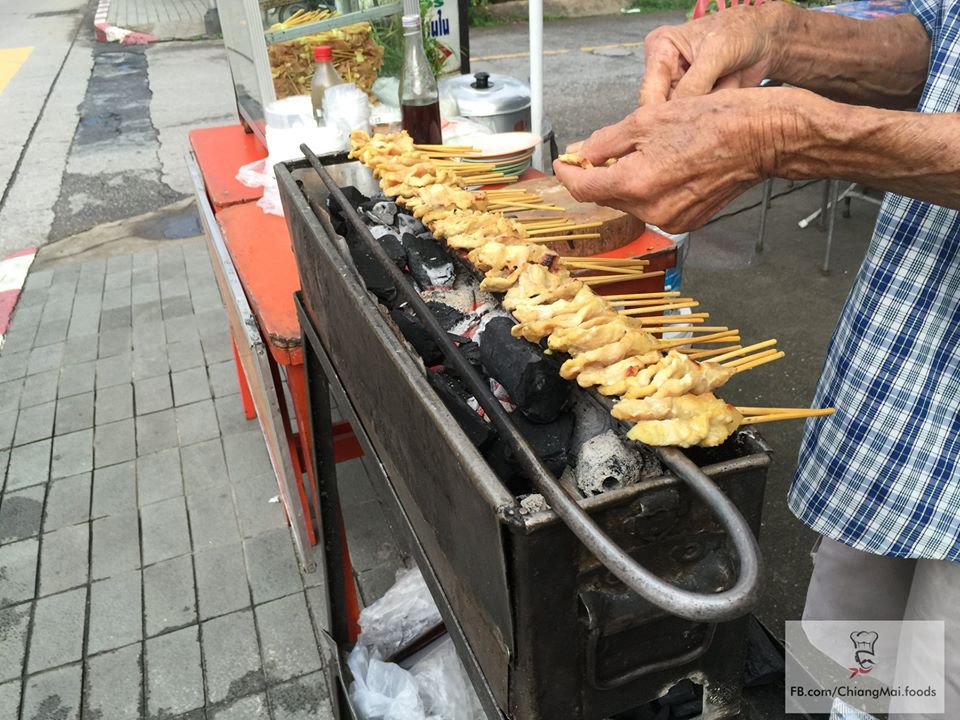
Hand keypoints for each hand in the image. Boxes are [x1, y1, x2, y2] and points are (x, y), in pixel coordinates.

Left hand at [554, 87, 811, 232]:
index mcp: (637, 184)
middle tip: (600, 151)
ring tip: (646, 153)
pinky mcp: (687, 222)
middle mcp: (651, 210)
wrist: (762, 137)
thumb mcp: (648, 120)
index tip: (563, 164)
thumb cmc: (713, 122)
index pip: (584, 188)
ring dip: (627, 182)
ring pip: (631, 203)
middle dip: (600, 175)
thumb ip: (607, 142)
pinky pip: (654, 207)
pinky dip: (650, 190)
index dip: (568, 175)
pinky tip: (665, 167)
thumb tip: (583, 153)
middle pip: (607, 197)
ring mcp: (671, 220)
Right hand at [639, 3, 786, 104]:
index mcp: (659, 50)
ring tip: (727, 80)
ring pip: (682, 116)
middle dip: (689, 107)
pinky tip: (729, 87)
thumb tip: (676, 115)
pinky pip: (699, 118)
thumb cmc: (739, 32)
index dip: (658, 113)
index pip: (648, 91)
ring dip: (707, 105)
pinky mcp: (695, 101)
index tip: (674, 128)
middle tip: (715, 89)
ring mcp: (680, 88)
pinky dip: (716, 107)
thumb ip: (694, 84)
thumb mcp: (715, 53)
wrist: (765, 39)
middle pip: (662, 109)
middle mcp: (665, 71)